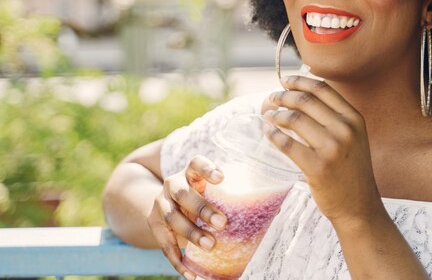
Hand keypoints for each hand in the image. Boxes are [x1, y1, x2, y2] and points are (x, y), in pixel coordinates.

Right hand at [147, 155, 227, 279]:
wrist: (169, 205)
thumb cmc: (202, 198)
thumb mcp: (214, 193)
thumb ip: (238, 198)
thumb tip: (276, 209)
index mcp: (191, 173)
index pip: (196, 163)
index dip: (207, 168)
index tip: (221, 178)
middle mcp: (173, 184)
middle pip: (183, 193)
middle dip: (202, 208)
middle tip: (222, 223)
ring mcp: (161, 203)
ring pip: (172, 217)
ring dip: (191, 232)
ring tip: (210, 245)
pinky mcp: (154, 223)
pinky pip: (164, 243)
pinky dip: (177, 260)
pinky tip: (190, 273)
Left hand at [263, 76, 380, 226]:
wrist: (359, 206)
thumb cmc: (351, 170)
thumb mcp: (353, 137)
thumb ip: (334, 117)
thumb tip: (302, 94)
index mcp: (354, 118)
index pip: (323, 89)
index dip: (299, 81)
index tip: (285, 81)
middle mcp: (345, 130)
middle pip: (305, 101)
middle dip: (283, 96)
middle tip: (272, 99)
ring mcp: (331, 148)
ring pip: (294, 119)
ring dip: (276, 114)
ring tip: (268, 116)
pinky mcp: (316, 167)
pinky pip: (286, 144)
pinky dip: (273, 135)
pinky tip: (268, 132)